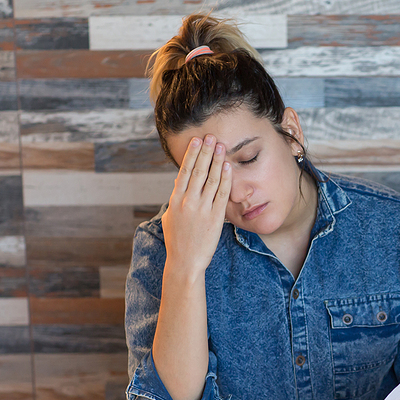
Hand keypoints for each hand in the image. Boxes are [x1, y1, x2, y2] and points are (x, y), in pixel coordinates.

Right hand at [161, 134, 231, 276]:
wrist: (185, 262)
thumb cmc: (177, 241)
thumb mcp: (171, 217)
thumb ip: (176, 199)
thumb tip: (180, 182)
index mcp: (175, 200)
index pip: (184, 172)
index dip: (191, 155)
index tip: (196, 141)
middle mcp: (188, 202)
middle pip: (198, 171)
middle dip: (205, 152)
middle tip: (211, 136)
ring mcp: (202, 209)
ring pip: (211, 179)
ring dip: (216, 160)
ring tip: (221, 145)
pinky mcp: (215, 218)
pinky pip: (221, 194)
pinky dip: (225, 178)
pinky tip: (228, 166)